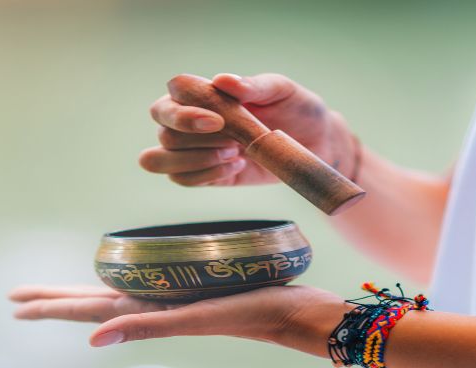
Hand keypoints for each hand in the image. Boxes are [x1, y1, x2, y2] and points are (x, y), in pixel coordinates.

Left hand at [9, 284, 347, 355]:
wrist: (301, 315)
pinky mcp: (193, 290)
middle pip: (92, 302)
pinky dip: (121, 285)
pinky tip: (119, 285)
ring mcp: (173, 299)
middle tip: (16, 298)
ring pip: (113, 296)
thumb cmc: (256, 311)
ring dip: (80, 295)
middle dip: (54, 300)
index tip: (16, 304)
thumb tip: (93, 339)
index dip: (51, 306)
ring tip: (52, 294)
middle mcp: (156, 306)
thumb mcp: (198, 317)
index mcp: (150, 312)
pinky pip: (144, 287)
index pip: (88, 308)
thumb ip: (148, 326)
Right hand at [138, 73, 355, 186]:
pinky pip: (181, 180)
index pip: (175, 90)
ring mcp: (193, 149)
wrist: (315, 143)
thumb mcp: (283, 90)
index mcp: (206, 91)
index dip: (186, 108)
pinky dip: (205, 176)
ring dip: (196, 160)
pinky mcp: (203, 174)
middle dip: (194, 139)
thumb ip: (254, 85)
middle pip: (163, 129)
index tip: (219, 120)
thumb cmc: (297, 109)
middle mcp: (191, 119)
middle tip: (234, 140)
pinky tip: (234, 167)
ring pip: (160, 158)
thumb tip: (223, 80)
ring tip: (234, 154)